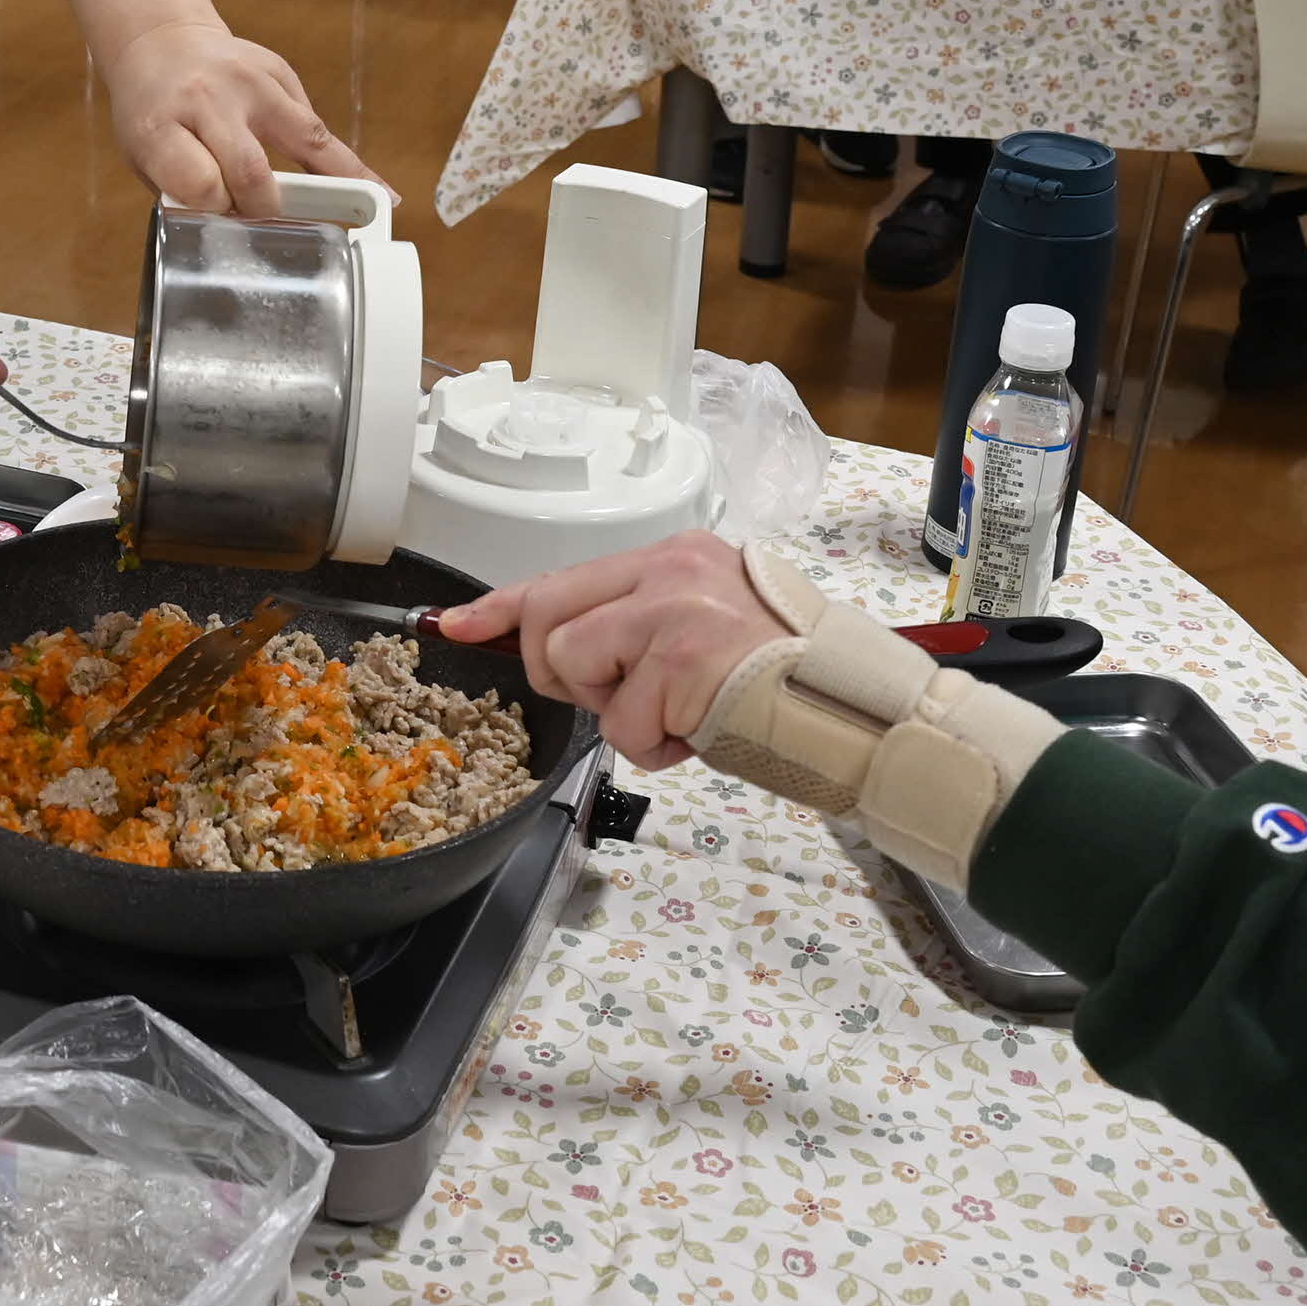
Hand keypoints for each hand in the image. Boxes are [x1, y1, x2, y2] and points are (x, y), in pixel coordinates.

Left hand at [102, 21, 378, 214]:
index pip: (201, 184)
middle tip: (273, 226)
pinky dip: (342, 163)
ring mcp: (249, 81)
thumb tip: (244, 232)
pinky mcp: (280, 72)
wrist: (162, 43)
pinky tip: (374, 188)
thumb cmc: (151, 113)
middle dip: (266, 209)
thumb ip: (185, 193)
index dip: (217, 210)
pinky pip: (315, 127)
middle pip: (251, 170)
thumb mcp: (145, 157)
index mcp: (160, 124)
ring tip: (378, 209)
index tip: (222, 220)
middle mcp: (207, 98)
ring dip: (340, 182)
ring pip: (305, 139)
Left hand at [441, 530, 813, 770]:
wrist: (851, 706)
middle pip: (548, 618)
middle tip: (619, 698)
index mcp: (672, 558)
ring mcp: (673, 611)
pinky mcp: (679, 659)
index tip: (455, 622)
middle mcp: (669, 572)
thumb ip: (638, 626)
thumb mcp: (704, 627)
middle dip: (562, 673)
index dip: (499, 606)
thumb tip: (567, 653)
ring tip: (676, 713)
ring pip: (574, 664)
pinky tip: (699, 732)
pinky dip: (654, 746)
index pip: (561, 577)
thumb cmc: (781, 677)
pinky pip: (622, 723)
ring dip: (617, 713)